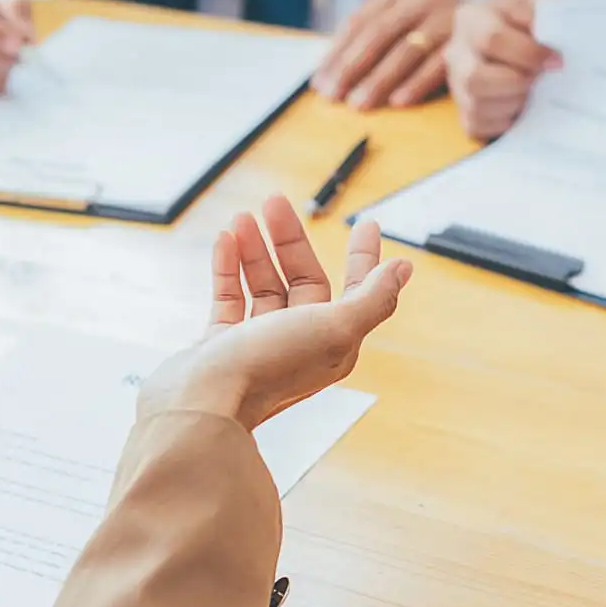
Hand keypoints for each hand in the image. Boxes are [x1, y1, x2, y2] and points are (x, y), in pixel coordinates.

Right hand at [140, 195, 412, 429]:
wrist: (202, 404)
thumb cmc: (268, 368)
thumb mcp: (335, 328)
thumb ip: (373, 298)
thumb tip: (403, 268)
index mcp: (332, 345)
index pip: (356, 293)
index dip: (363, 258)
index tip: (365, 224)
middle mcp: (297, 346)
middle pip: (302, 282)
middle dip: (290, 241)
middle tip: (274, 202)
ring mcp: (257, 347)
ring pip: (263, 287)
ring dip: (255, 250)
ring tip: (244, 218)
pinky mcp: (221, 347)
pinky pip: (229, 299)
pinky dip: (228, 268)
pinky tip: (225, 241)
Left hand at [312, 0, 457, 110]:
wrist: (491, 22)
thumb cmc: (429, 30)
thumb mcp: (398, 22)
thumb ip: (365, 40)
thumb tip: (323, 79)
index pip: (358, 24)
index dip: (336, 55)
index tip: (319, 84)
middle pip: (378, 35)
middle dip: (352, 69)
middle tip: (334, 97)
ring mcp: (444, 16)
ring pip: (405, 50)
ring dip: (380, 80)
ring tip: (359, 104)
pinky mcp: (464, 39)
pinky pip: (437, 64)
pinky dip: (417, 84)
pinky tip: (400, 102)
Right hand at [446, 0, 563, 139]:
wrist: (513, 37)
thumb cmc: (529, 20)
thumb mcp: (539, 1)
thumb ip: (550, 5)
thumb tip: (559, 23)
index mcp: (472, 18)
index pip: (491, 38)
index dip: (527, 53)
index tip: (556, 61)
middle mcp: (456, 52)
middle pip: (475, 78)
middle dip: (516, 83)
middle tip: (539, 79)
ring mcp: (456, 85)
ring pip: (477, 106)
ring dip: (513, 103)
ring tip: (531, 91)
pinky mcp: (462, 113)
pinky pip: (478, 127)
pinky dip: (505, 122)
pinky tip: (520, 107)